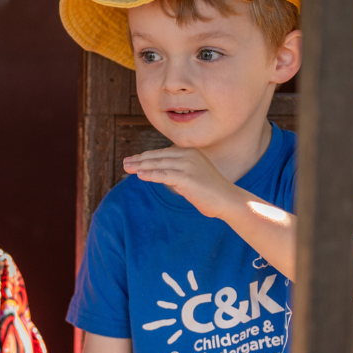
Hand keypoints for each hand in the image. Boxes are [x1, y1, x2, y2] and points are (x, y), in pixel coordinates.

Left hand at [123, 146, 239, 218]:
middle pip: (158, 156)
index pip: (163, 153)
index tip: (132, 159)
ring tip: (127, 168)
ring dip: (141, 166)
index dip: (146, 156)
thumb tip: (159, 173)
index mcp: (190, 152)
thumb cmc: (210, 191)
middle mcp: (189, 155)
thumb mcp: (192, 176)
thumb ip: (177, 172)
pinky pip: (164, 175)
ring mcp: (188, 165)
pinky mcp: (187, 177)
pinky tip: (139, 175)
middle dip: (139, 159)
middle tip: (124, 162)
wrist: (227, 199)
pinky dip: (150, 174)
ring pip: (158, 164)